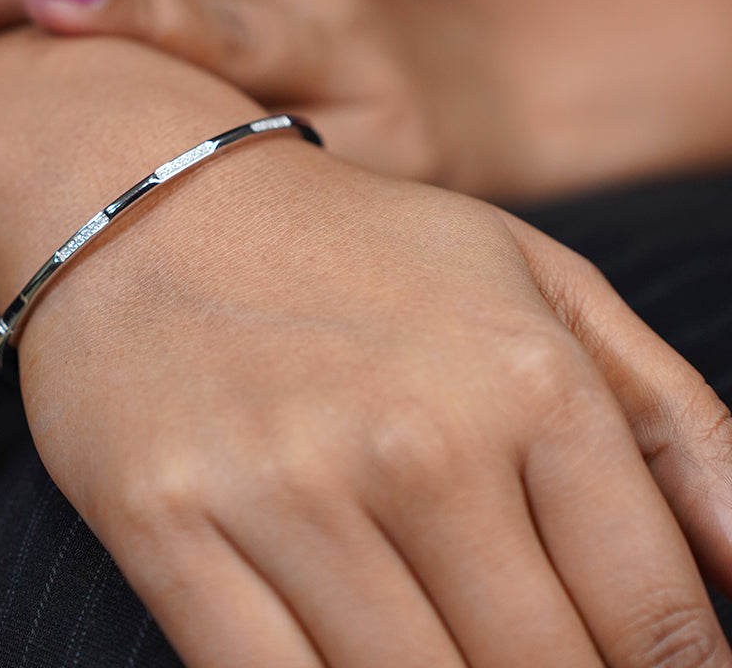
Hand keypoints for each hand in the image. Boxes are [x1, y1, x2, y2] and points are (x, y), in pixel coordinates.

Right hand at [10, 136, 731, 667]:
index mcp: (525, 374)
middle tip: (525, 648)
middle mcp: (415, 439)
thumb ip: (670, 418)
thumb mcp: (532, 277)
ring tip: (451, 647)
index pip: (654, 618)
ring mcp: (283, 487)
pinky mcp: (169, 523)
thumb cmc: (352, 244)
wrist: (152, 200)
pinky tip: (354, 659)